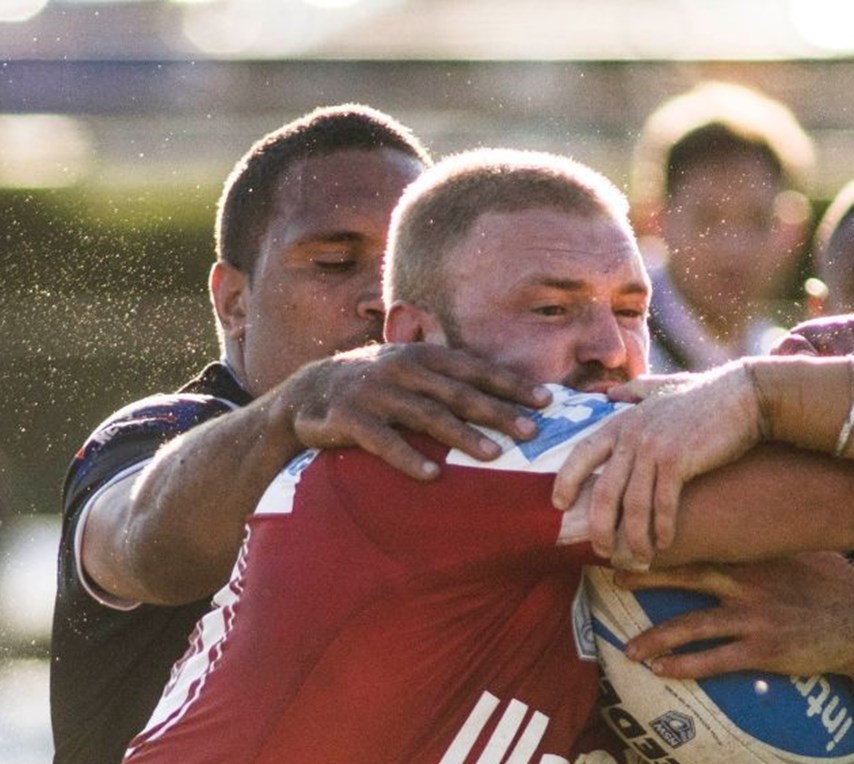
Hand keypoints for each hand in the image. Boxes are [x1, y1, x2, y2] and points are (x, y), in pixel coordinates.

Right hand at [278, 343, 550, 480]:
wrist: (307, 394)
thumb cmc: (376, 387)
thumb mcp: (411, 372)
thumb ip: (450, 380)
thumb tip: (506, 396)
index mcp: (424, 356)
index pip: (476, 370)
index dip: (511, 384)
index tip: (546, 401)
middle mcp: (403, 370)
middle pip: (459, 394)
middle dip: (498, 413)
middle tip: (531, 433)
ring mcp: (376, 393)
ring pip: (427, 416)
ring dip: (463, 436)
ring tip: (493, 456)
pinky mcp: (349, 419)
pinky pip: (384, 442)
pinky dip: (408, 458)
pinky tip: (432, 475)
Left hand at [552, 363, 761, 564]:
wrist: (744, 395)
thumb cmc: (706, 395)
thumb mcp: (662, 387)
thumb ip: (636, 391)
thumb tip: (613, 392)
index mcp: (623, 420)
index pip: (582, 453)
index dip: (566, 480)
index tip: (559, 504)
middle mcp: (632, 434)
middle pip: (605, 491)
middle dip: (601, 526)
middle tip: (603, 549)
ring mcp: (654, 447)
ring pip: (633, 504)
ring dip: (634, 536)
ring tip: (638, 556)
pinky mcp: (679, 459)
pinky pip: (663, 503)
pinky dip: (661, 528)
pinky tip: (664, 543)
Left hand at [616, 554, 853, 680]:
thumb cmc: (833, 584)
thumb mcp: (802, 548)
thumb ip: (769, 535)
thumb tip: (744, 508)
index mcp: (756, 555)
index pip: (702, 542)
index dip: (665, 539)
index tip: (635, 532)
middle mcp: (751, 582)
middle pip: (687, 576)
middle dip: (646, 575)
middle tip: (611, 573)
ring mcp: (756, 618)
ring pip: (692, 627)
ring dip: (656, 638)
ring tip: (629, 649)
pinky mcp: (764, 650)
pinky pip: (714, 659)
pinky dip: (684, 666)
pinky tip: (661, 671)